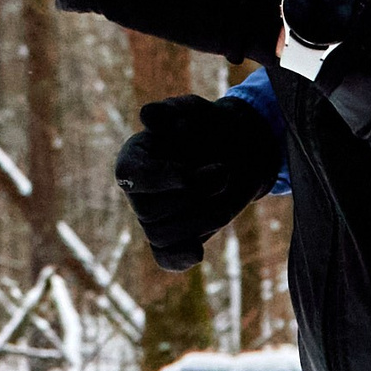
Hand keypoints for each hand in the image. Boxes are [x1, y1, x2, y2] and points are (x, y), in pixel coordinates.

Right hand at [115, 94, 285, 271]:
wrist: (240, 149)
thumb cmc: (211, 126)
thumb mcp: (196, 111)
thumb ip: (173, 113)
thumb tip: (148, 115)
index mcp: (135, 156)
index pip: (130, 176)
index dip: (158, 180)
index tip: (187, 174)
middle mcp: (139, 190)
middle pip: (148, 212)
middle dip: (191, 196)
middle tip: (223, 171)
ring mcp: (155, 216)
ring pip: (160, 235)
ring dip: (199, 218)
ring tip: (224, 189)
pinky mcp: (175, 236)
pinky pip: (165, 257)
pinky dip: (179, 258)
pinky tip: (198, 253)